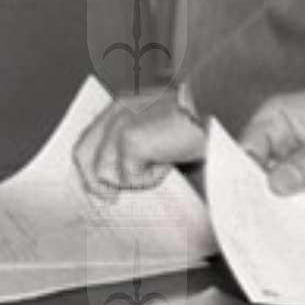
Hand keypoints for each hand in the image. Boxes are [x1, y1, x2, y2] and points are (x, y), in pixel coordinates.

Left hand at [74, 86, 204, 197]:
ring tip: (163, 161)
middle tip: (111, 198)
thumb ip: (136, 146)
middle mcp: (115, 112)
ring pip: (107, 172)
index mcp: (121, 106)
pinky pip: (130, 178)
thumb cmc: (200, 122)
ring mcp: (120, 125)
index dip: (89, 167)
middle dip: (97, 181)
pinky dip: (152, 178)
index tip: (100, 187)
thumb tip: (115, 178)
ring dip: (138, 177)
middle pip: (83, 155)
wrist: (221, 110)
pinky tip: (170, 160)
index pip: (88, 140)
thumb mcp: (159, 131)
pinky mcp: (129, 140)